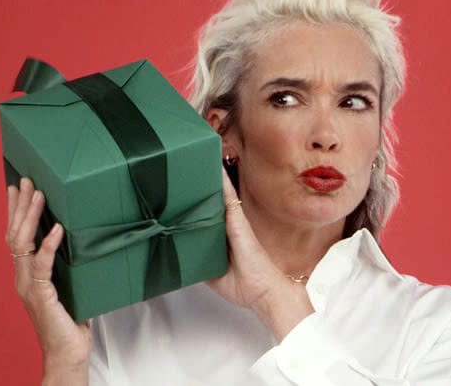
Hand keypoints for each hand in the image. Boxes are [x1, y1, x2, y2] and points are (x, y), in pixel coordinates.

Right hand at [6, 177, 90, 383]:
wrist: (67, 353)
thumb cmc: (72, 322)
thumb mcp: (70, 286)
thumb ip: (67, 266)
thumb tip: (81, 240)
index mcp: (26, 275)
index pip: (15, 237)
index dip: (16, 212)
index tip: (17, 188)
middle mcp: (22, 278)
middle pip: (14, 234)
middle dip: (20, 206)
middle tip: (27, 181)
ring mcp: (28, 287)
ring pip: (22, 244)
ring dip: (31, 217)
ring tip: (40, 195)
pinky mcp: (41, 296)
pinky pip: (42, 265)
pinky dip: (49, 245)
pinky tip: (57, 229)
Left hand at [205, 169, 313, 339]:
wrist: (268, 293)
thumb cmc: (248, 286)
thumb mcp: (215, 275)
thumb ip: (201, 263)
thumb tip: (183, 259)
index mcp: (226, 237)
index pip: (211, 214)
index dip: (201, 200)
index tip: (190, 188)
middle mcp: (231, 226)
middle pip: (214, 200)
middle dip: (204, 184)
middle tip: (189, 165)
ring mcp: (236, 222)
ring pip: (220, 194)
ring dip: (212, 177)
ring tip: (198, 157)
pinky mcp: (238, 222)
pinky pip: (228, 198)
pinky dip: (221, 183)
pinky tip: (213, 167)